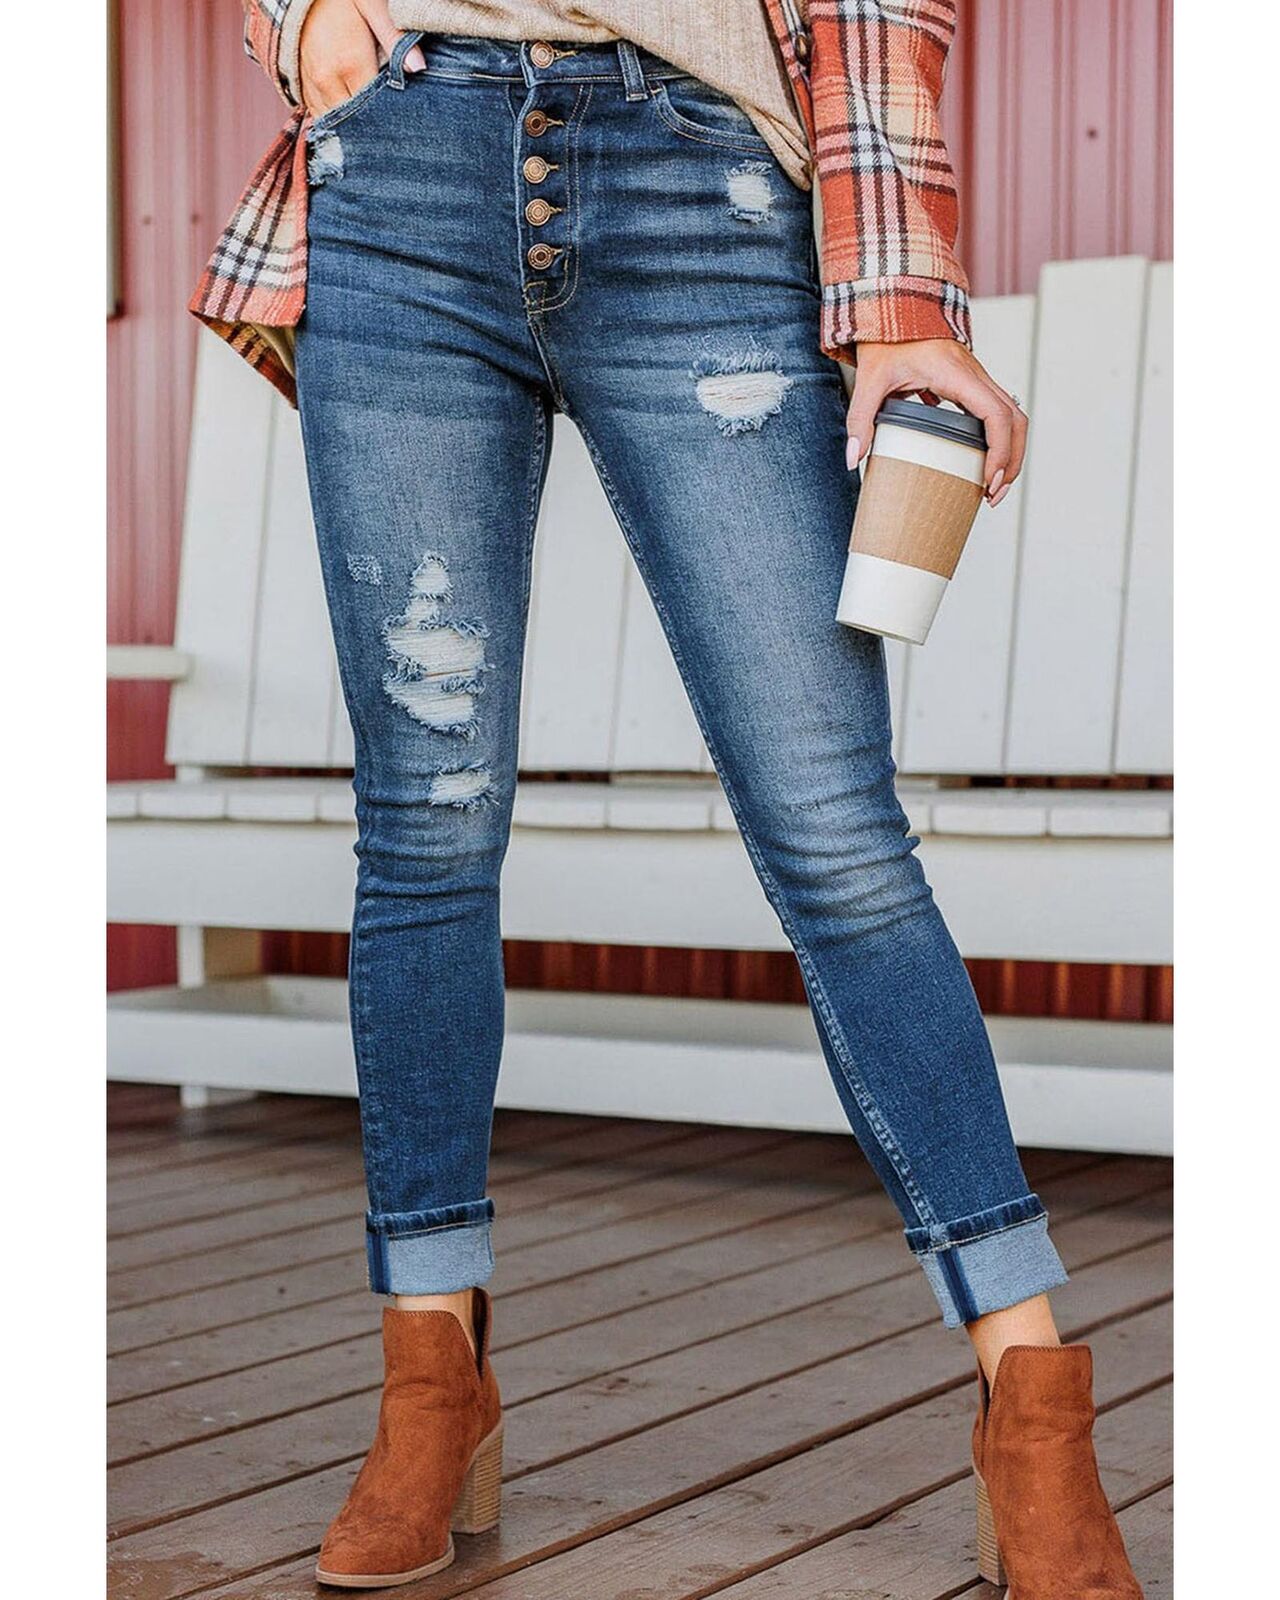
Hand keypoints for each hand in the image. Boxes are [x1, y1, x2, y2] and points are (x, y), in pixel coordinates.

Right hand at [299, 0, 424, 115]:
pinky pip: (319, 112)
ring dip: (352, 123)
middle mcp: (327, 80)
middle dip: (372, 122)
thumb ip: (394, 39)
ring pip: (336, 122)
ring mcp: (311, 84)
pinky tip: (348, 106)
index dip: (390, 114)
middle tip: (389, 119)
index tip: (402, 114)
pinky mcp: (300, 84)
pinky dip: (334, 114)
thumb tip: (418, 67)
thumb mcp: (372, 8)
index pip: (375, 109)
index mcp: (350, 64)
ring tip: (368, 113)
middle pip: (355, 121)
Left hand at [845, 339, 1027, 506]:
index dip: (1000, 451)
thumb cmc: (885, 340)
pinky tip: (981, 462)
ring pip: (1013, 416)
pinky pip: (998, 412)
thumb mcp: (870, 380)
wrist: (894, 308)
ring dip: (1010, 451)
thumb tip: (853, 458)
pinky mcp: (971, 384)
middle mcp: (975, 375)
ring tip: (992, 485)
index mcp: (957, 374)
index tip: (989, 481)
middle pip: (1016, 420)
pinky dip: (999, 439)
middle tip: (993, 495)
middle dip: (1012, 461)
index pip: (996, 415)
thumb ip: (861, 418)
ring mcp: (977, 379)